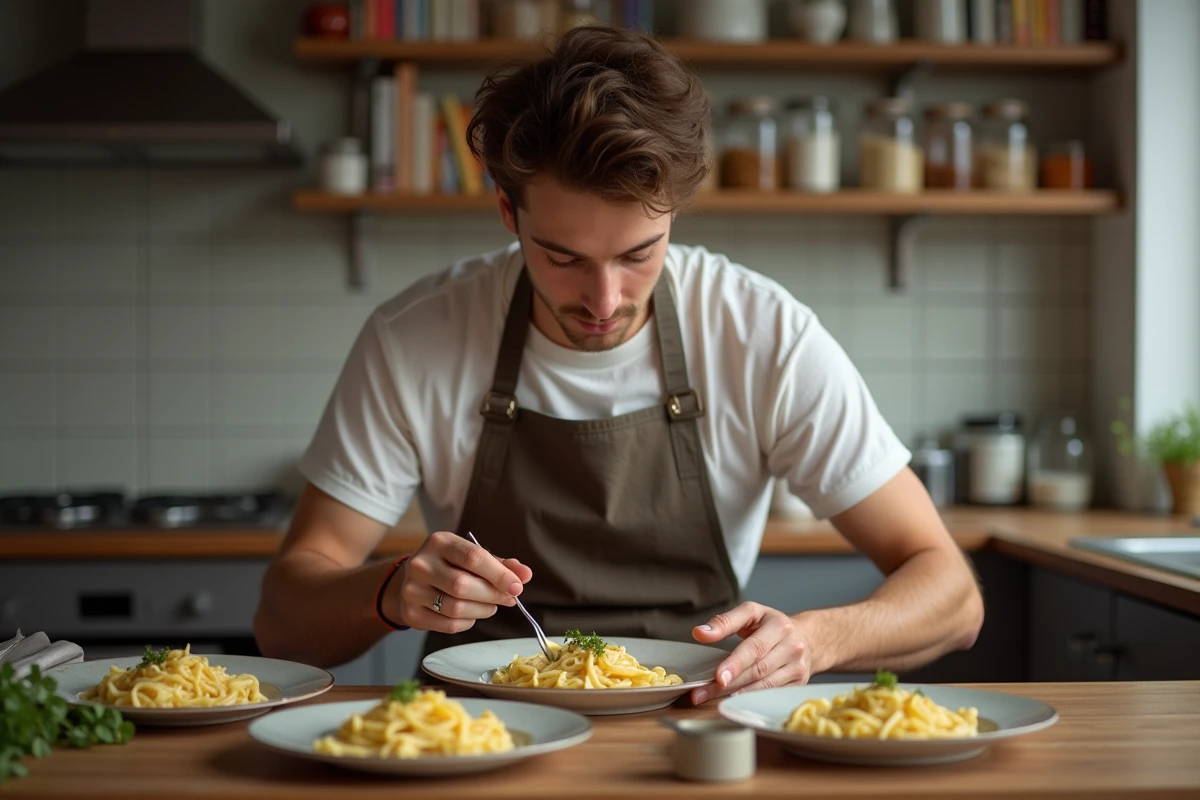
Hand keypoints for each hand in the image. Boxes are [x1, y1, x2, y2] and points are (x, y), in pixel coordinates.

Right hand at [394, 531, 531, 633]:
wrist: (410, 580)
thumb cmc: (449, 565)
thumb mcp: (472, 556)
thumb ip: (500, 564)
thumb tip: (525, 575)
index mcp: (439, 542)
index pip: (472, 557)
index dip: (499, 574)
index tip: (517, 586)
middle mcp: (421, 564)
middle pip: (462, 585)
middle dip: (493, 595)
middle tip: (509, 598)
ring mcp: (412, 590)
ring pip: (456, 608)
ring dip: (483, 610)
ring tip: (491, 605)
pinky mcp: (411, 614)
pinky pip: (448, 624)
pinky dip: (468, 621)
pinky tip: (472, 613)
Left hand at [689, 602, 812, 704]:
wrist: (809, 638)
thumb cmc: (772, 624)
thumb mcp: (751, 613)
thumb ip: (724, 621)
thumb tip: (700, 633)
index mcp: (779, 626)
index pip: (755, 648)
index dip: (735, 663)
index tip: (718, 676)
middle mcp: (792, 647)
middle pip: (757, 670)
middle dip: (729, 683)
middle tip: (702, 692)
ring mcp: (797, 668)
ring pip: (764, 685)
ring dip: (737, 694)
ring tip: (711, 697)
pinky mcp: (798, 684)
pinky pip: (772, 694)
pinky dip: (752, 698)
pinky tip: (734, 700)